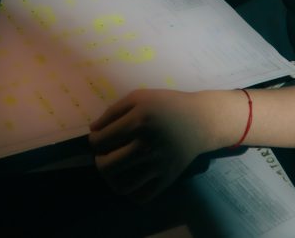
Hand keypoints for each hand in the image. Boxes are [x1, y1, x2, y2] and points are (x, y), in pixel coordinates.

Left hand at [88, 89, 212, 202]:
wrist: (200, 120)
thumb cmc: (166, 105)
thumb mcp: (139, 97)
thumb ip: (113, 111)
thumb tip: (94, 130)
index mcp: (137, 121)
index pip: (100, 141)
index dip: (94, 140)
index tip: (100, 138)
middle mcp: (146, 145)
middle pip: (106, 166)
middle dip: (99, 161)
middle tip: (105, 154)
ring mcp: (157, 165)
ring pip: (121, 186)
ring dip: (112, 179)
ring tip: (116, 169)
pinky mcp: (167, 178)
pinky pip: (142, 196)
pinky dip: (131, 192)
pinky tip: (131, 179)